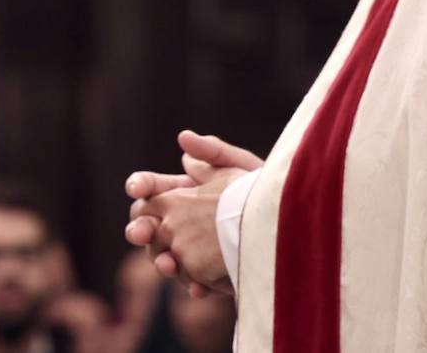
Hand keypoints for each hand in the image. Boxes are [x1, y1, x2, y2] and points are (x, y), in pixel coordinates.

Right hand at [124, 132, 261, 296]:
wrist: (290, 227)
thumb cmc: (263, 192)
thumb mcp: (241, 167)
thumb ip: (213, 152)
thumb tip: (183, 139)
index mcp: (180, 193)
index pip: (149, 188)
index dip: (139, 186)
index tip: (136, 189)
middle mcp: (178, 222)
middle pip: (145, 224)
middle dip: (138, 228)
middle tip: (139, 233)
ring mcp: (189, 250)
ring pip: (162, 256)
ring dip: (160, 261)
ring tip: (168, 265)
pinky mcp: (207, 274)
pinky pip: (192, 282)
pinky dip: (193, 285)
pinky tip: (199, 288)